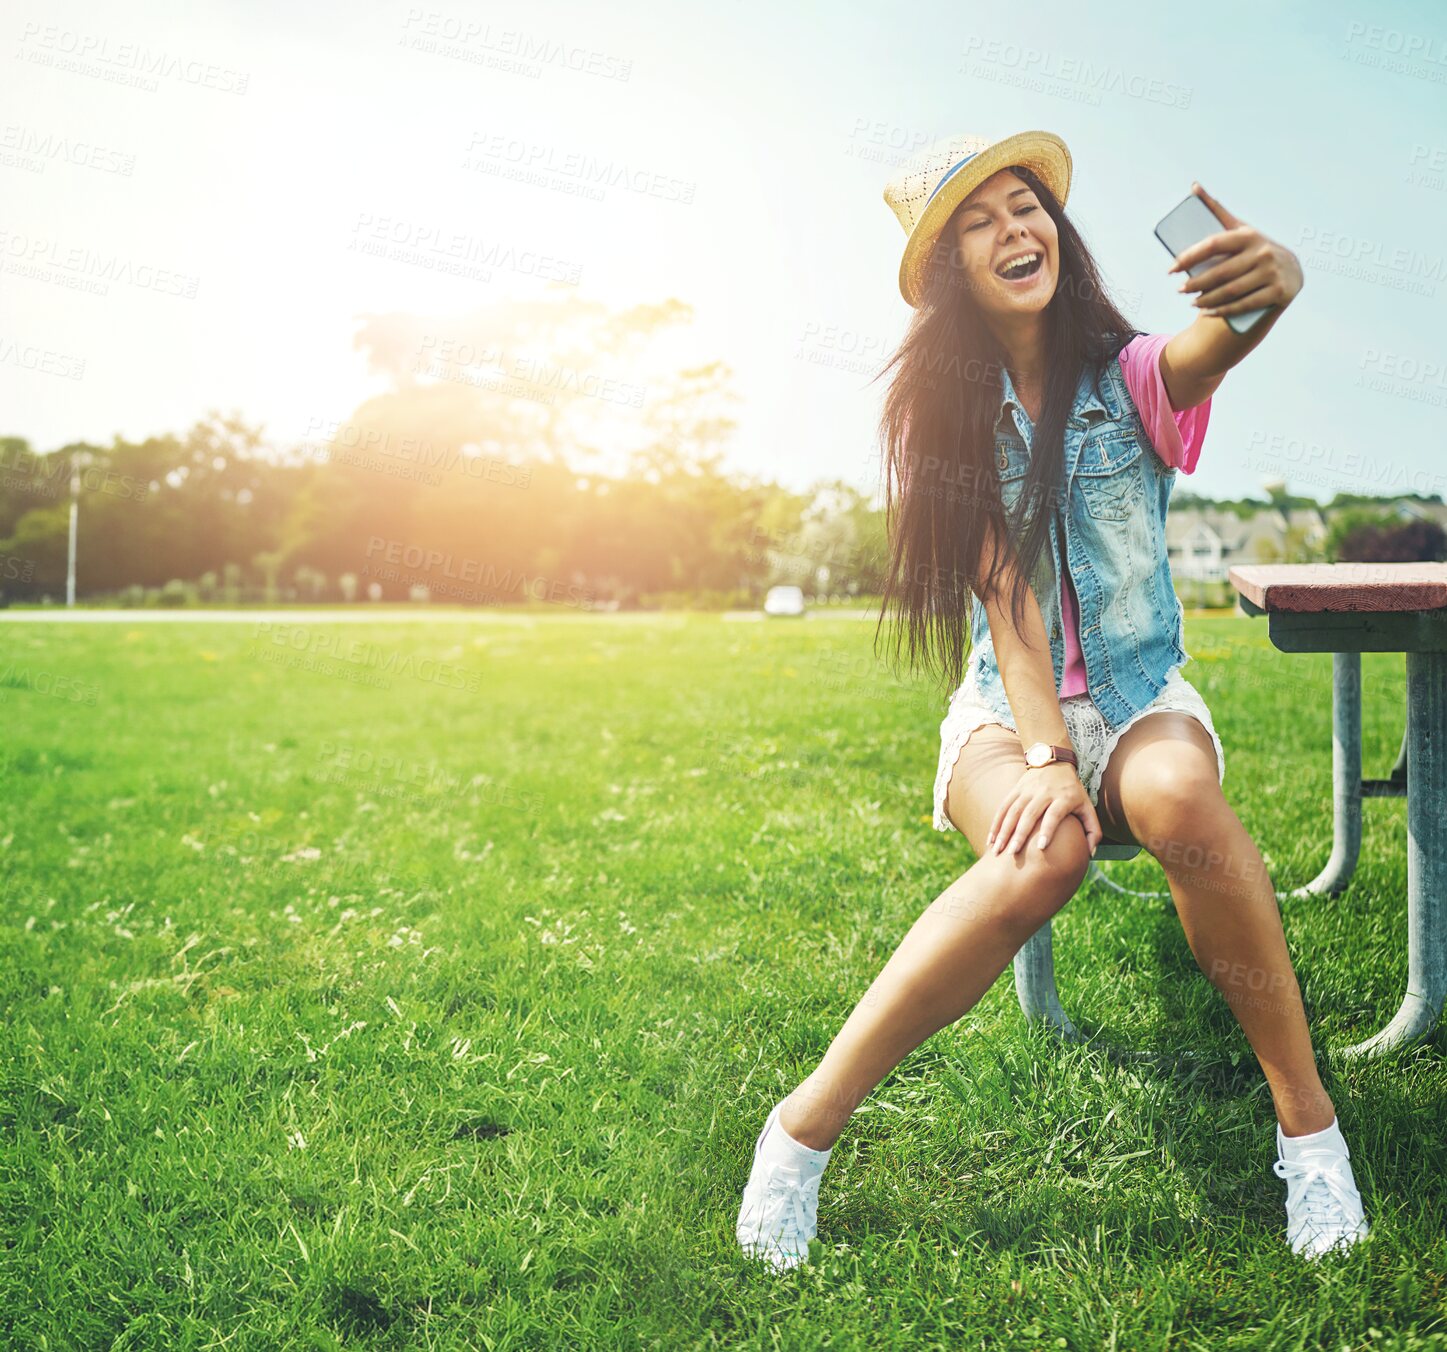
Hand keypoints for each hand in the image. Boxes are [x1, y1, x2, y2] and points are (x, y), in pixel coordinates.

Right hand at [987, 762, 1101, 857]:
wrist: (1054, 760)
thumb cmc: (1073, 791)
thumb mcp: (1088, 806)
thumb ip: (1093, 830)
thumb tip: (1090, 854)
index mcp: (1064, 797)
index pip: (1054, 815)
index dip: (1048, 830)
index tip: (1040, 847)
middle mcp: (1044, 792)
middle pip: (1029, 814)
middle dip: (1019, 834)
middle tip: (1012, 854)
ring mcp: (1027, 790)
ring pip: (1013, 811)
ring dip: (1003, 831)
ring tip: (998, 850)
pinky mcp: (1016, 789)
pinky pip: (1003, 807)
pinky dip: (996, 823)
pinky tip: (990, 840)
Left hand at [1165, 181, 1302, 319]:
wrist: (1290, 271)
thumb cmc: (1254, 249)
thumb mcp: (1240, 229)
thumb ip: (1217, 211)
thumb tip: (1193, 186)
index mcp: (1248, 235)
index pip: (1213, 244)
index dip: (1189, 257)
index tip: (1171, 269)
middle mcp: (1262, 252)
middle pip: (1220, 272)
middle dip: (1195, 283)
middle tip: (1180, 289)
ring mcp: (1271, 273)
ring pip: (1231, 291)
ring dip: (1207, 299)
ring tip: (1191, 302)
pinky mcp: (1278, 292)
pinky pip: (1245, 305)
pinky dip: (1223, 310)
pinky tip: (1207, 312)